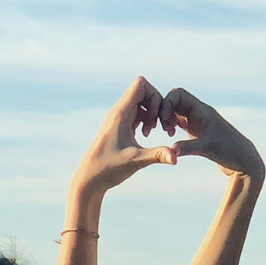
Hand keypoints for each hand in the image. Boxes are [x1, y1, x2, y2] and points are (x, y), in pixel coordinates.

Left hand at [71, 77, 177, 198]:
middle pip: (143, 91)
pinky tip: (144, 136)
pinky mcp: (118, 128)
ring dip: (151, 114)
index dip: (154, 95)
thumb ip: (158, 155)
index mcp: (120, 113)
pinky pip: (135, 114)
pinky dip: (144, 120)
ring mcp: (117, 120)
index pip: (141, 84)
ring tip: (150, 133)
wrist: (89, 180)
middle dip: (156, 105)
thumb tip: (177, 158)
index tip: (156, 117)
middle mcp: (118, 113)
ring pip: (140, 103)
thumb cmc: (108, 169)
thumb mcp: (136, 161)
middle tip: (157, 126)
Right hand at [164, 89, 264, 181]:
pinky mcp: (197, 130)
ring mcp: (197, 120)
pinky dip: (171, 126)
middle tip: (164, 129)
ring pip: (175, 110)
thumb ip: (187, 147)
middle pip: (174, 100)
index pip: (178, 94)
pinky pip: (179, 121)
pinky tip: (172, 139)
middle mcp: (199, 112)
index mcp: (202, 110)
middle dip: (163, 111)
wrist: (242, 159)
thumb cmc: (229, 151)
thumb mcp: (207, 149)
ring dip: (166, 119)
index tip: (164, 121)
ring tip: (169, 134)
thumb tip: (170, 151)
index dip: (166, 104)